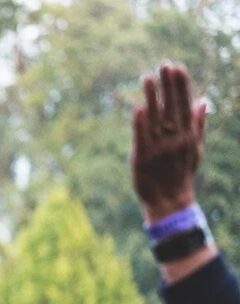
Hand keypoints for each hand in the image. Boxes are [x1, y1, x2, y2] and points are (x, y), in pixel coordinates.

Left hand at [132, 64, 206, 222]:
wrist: (169, 201)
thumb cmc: (181, 173)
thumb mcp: (194, 149)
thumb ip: (197, 124)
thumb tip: (203, 100)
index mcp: (186, 135)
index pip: (184, 105)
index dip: (181, 86)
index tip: (177, 67)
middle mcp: (174, 139)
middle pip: (171, 108)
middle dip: (169, 86)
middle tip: (164, 64)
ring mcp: (158, 148)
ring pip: (156, 119)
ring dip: (152, 98)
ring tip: (147, 77)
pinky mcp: (142, 157)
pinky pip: (141, 138)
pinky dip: (140, 124)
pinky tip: (138, 108)